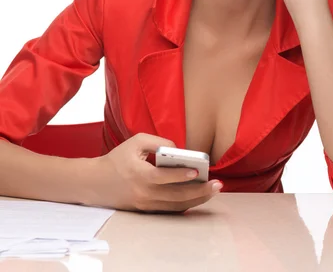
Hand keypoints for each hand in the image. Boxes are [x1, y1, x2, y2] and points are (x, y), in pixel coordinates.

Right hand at [86, 133, 222, 212]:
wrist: (94, 183)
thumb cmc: (117, 159)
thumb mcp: (136, 142)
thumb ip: (159, 143)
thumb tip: (180, 150)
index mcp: (140, 175)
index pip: (164, 177)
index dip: (181, 175)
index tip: (197, 170)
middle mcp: (143, 193)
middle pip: (176, 196)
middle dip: (199, 192)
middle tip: (217, 185)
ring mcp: (145, 205)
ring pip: (176, 206)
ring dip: (196, 200)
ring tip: (213, 191)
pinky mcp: (146, 210)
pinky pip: (169, 210)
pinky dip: (185, 205)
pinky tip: (198, 198)